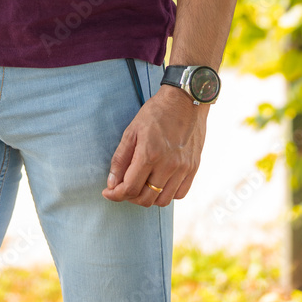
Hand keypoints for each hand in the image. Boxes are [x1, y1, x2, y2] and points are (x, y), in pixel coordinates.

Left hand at [101, 84, 207, 205]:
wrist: (185, 100)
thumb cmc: (156, 113)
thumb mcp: (131, 131)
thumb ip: (120, 159)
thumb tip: (112, 183)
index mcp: (149, 154)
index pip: (130, 188)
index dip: (116, 195)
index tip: (108, 192)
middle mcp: (168, 165)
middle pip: (146, 199)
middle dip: (130, 197)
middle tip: (123, 188)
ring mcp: (183, 168)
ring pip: (163, 201)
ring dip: (148, 198)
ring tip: (141, 185)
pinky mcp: (193, 168)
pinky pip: (179, 194)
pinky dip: (166, 194)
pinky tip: (158, 183)